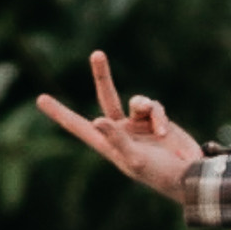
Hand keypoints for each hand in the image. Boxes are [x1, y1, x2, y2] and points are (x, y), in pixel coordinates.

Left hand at [36, 51, 202, 196]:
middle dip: (102, 75)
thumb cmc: (160, 175)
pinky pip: (154, 106)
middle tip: (97, 54)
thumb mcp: (135, 160)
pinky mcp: (157, 120)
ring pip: (137, 101)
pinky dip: (160, 117)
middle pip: (106, 96)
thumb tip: (96, 120)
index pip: (77, 125)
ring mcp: (138, 124)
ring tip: (161, 133)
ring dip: (147, 109)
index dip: (59, 112)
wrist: (189, 174)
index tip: (41, 99)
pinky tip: (166, 133)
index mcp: (107, 144)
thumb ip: (116, 140)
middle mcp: (120, 131)